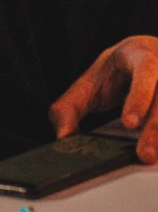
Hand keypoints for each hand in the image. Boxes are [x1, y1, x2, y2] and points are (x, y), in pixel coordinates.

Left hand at [50, 36, 157, 163]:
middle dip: (155, 127)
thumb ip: (71, 106)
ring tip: (151, 157)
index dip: (139, 97)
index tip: (129, 123)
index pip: (145, 71)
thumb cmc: (118, 72)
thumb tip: (63, 135)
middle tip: (144, 154)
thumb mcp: (91, 81)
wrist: (147, 55)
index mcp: (139, 55)